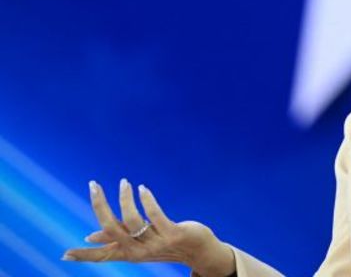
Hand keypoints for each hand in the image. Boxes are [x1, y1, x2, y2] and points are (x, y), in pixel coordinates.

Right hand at [62, 179, 234, 276]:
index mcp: (128, 254)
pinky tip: (142, 189)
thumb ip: (117, 238)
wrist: (198, 251)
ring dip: (125, 198)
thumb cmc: (165, 244)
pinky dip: (146, 201)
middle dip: (100, 205)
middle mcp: (139, 251)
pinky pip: (155, 216)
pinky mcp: (173, 234)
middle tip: (93, 185)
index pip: (101, 257)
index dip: (83, 255)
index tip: (64, 254)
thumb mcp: (139, 243)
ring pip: (133, 220)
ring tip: (125, 182)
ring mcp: (156, 243)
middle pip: (112, 229)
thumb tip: (90, 236)